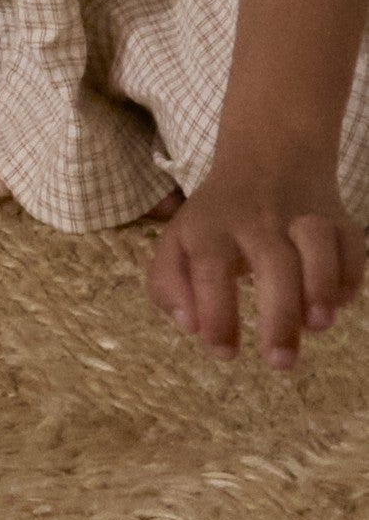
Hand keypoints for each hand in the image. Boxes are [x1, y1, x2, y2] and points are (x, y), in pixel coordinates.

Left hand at [150, 137, 363, 368]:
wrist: (268, 158)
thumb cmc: (218, 219)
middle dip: (280, 315)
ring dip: (321, 286)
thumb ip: (169, 283)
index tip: (223, 353)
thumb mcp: (179, 241)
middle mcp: (257, 218)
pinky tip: (338, 302)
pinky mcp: (339, 219)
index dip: (215, 312)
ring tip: (317, 325)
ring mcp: (302, 214)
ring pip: (317, 243)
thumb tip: (190, 326)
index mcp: (211, 225)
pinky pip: (352, 245)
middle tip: (280, 361)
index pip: (208, 268)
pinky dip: (350, 276)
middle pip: (272, 261)